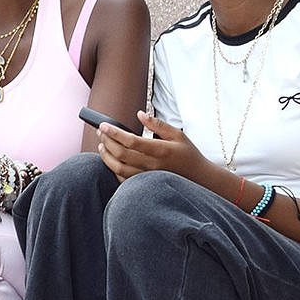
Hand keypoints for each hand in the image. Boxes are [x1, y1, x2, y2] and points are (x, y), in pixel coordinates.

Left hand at [96, 110, 210, 183]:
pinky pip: (123, 179)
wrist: (198, 178)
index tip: (104, 126)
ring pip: (119, 169)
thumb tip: (139, 114)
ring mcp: (147, 177)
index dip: (114, 133)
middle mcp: (153, 165)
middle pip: (121, 154)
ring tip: (101, 146)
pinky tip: (110, 160)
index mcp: (161, 150)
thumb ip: (157, 124)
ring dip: (106, 156)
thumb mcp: (177, 134)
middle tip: (100, 133)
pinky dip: (113, 169)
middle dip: (107, 142)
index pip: (131, 141)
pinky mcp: (145, 185)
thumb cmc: (187, 154)